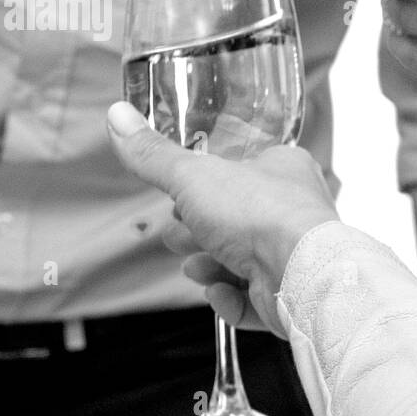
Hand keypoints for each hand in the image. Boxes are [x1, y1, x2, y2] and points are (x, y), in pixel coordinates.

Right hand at [106, 103, 339, 334]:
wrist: (299, 273)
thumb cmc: (260, 214)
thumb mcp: (193, 176)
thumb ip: (154, 155)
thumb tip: (117, 116)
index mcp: (283, 170)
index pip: (238, 174)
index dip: (202, 188)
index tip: (175, 198)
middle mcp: (293, 211)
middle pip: (233, 222)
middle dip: (197, 233)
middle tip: (179, 236)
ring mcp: (293, 255)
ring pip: (240, 263)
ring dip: (210, 268)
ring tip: (199, 268)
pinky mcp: (290, 294)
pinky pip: (252, 299)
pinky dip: (231, 299)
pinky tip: (221, 293)